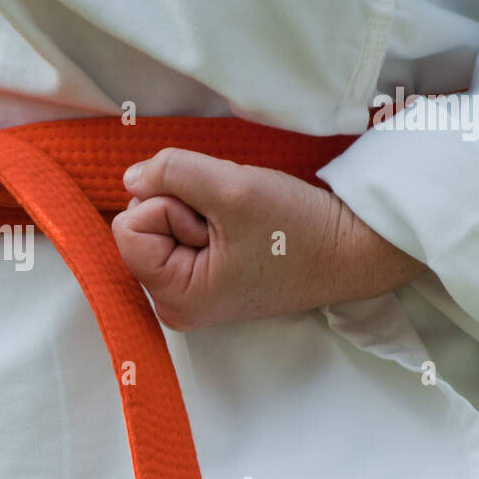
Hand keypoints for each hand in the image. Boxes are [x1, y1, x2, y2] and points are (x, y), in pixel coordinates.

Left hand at [111, 148, 426, 329]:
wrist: (350, 248)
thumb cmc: (297, 228)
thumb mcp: (230, 187)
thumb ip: (171, 172)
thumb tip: (130, 177)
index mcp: (175, 299)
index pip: (128, 228)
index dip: (168, 206)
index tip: (218, 221)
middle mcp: (173, 306)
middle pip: (140, 227)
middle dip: (183, 208)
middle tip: (234, 223)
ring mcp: (188, 294)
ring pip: (160, 225)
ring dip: (198, 209)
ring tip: (242, 226)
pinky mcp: (203, 279)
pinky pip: (180, 231)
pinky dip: (206, 217)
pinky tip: (240, 230)